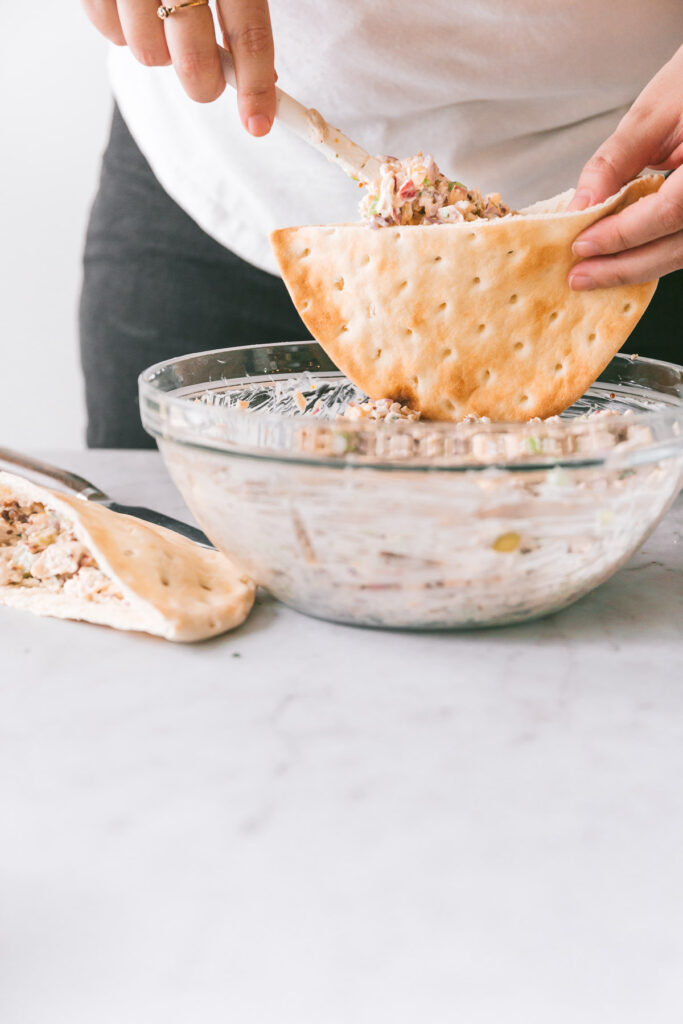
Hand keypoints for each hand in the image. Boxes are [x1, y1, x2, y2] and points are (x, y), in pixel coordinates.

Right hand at [81, 0, 275, 135]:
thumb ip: (246, 8)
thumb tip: (260, 75)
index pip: (248, 30)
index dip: (255, 86)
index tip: (258, 125)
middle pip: (193, 56)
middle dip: (204, 82)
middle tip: (208, 77)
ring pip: (146, 51)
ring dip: (160, 53)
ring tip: (164, 24)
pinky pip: (104, 29)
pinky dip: (121, 33)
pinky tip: (132, 10)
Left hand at [568, 43, 682, 289]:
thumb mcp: (652, 114)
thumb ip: (615, 162)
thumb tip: (579, 208)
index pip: (670, 210)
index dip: (623, 233)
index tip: (581, 245)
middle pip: (680, 247)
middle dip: (625, 266)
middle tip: (580, 276)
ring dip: (637, 268)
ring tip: (594, 274)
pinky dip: (652, 256)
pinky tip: (621, 261)